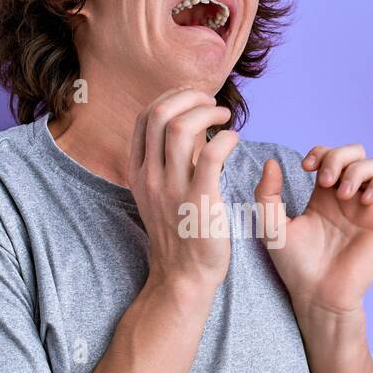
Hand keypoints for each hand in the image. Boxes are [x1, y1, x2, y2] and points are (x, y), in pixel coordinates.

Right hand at [129, 88, 238, 296]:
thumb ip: (169, 160)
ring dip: (208, 112)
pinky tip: (234, 140)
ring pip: (182, 128)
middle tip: (212, 102)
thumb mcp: (160, 193)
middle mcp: (150, 176)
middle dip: (189, 97)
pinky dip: (226, 138)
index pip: (145, 117)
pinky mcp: (199, 201)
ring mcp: (172, 189)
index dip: (171, 98)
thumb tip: (191, 125)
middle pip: (160, 114)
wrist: (183, 275)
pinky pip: (212, 154)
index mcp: (138, 171)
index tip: (193, 98)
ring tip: (225, 117)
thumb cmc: (180, 231)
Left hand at [254, 144, 372, 318]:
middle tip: (324, 180)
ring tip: (343, 193)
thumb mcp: (272, 226)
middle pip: (356, 153)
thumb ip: (266, 193)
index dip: (321, 152)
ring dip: (359, 170)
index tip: (306, 167)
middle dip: (340, 156)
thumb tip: (270, 161)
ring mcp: (367, 208)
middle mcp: (347, 198)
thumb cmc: (295, 265)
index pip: (330, 156)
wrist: (317, 294)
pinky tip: (362, 200)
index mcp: (323, 196)